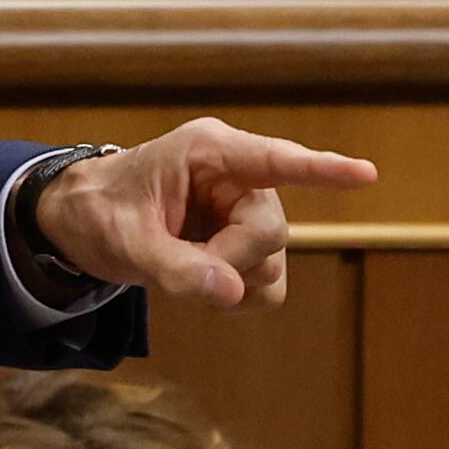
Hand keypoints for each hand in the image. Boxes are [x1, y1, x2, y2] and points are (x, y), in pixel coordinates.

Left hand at [33, 120, 376, 311]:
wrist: (82, 223)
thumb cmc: (100, 212)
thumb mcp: (127, 241)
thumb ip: (176, 268)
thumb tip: (234, 295)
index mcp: (209, 152)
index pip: (276, 160)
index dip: (322, 170)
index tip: (366, 174)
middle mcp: (237, 176)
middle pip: (270, 230)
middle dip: (230, 261)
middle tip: (181, 266)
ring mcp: (245, 211)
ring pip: (273, 261)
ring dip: (235, 281)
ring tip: (184, 273)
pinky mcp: (245, 243)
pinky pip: (269, 282)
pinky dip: (243, 296)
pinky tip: (210, 292)